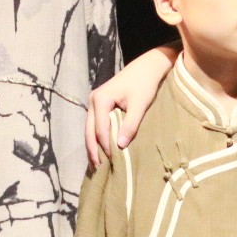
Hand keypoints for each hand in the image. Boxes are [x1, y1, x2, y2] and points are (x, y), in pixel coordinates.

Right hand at [83, 46, 175, 167]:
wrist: (146, 67)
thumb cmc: (144, 84)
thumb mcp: (140, 105)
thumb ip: (130, 125)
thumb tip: (120, 146)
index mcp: (100, 100)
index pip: (100, 129)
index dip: (105, 146)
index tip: (112, 162)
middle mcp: (93, 100)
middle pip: (89, 131)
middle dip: (93, 150)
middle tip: (99, 169)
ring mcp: (94, 101)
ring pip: (90, 129)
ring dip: (94, 146)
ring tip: (98, 164)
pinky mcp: (99, 104)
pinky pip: (95, 124)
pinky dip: (97, 138)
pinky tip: (101, 150)